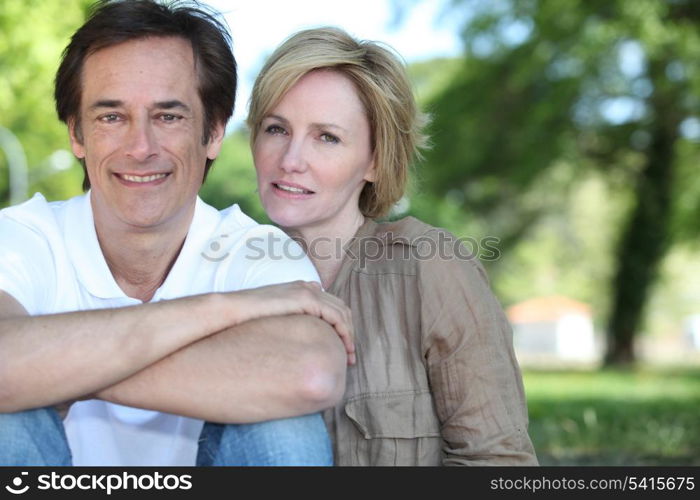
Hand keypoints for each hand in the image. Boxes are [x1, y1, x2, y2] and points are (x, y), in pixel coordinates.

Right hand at [229, 281, 354, 364]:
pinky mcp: (305, 300)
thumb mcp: (273, 323)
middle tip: (351, 357)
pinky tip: (344, 349)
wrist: (229, 312)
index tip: (342, 350)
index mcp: (300, 290)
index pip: (331, 307)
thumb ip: (290, 326)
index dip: (341, 328)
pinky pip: (335, 317)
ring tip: (350, 357)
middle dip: (350, 333)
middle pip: (341, 309)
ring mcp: (307, 291)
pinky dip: (344, 333)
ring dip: (349, 336)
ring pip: (342, 313)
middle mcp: (307, 287)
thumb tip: (297, 343)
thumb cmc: (245, 323)